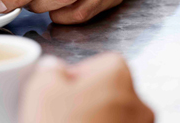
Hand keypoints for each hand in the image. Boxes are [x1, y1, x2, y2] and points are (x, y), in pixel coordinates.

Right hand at [19, 53, 153, 122]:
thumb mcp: (41, 90)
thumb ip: (49, 69)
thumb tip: (53, 68)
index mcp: (117, 76)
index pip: (102, 62)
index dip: (79, 74)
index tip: (63, 89)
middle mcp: (138, 102)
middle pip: (111, 89)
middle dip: (88, 98)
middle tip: (63, 112)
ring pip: (114, 115)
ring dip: (96, 119)